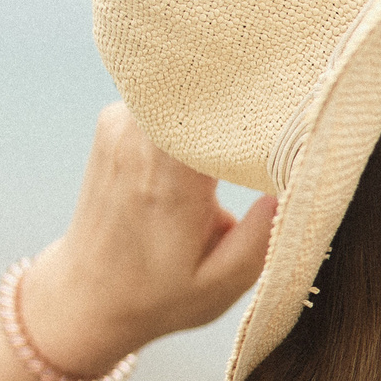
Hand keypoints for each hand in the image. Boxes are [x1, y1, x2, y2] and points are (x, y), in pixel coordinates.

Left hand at [18, 104, 276, 375]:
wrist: (86, 294)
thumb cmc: (158, 295)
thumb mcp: (221, 285)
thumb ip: (261, 239)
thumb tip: (294, 190)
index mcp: (168, 178)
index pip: (219, 108)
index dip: (259, 100)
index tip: (294, 106)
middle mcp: (137, 140)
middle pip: (203, 86)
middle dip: (245, 94)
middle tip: (286, 108)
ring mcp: (121, 124)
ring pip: (188, 88)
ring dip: (222, 104)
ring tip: (254, 126)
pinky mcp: (117, 122)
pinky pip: (170, 99)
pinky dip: (198, 111)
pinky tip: (219, 133)